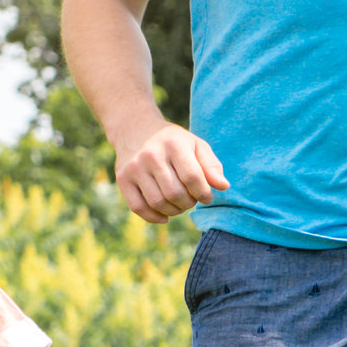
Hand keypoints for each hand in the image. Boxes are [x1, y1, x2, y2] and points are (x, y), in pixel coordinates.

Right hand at [113, 121, 227, 223]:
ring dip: (174, 211)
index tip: (206, 197)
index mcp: (174, 144)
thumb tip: (223, 187)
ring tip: (179, 204)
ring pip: (158, 203)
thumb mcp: (196, 145)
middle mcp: (151, 155)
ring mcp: (134, 167)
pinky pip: (138, 207)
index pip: (192, 178)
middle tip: (191, 200)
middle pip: (175, 193)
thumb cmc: (173, 142)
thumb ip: (211, 166)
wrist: (136, 129)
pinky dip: (154, 217)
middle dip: (188, 203)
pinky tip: (165, 215)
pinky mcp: (123, 179)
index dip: (204, 193)